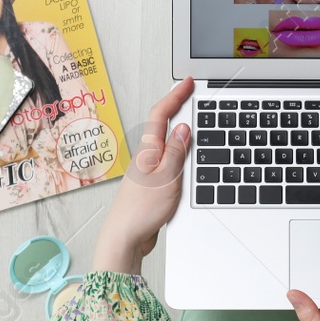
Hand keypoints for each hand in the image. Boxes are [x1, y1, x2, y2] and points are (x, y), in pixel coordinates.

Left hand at [91, 78, 193, 274]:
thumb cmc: (141, 211)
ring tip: (194, 118)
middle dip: (178, 106)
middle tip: (192, 93)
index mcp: (149, 150)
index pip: (162, 114)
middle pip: (163, 124)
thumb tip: (184, 128)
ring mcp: (150, 170)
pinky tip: (187, 156)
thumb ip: (177, 152)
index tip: (187, 82)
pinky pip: (170, 160)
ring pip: (167, 142)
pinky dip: (180, 151)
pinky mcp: (154, 184)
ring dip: (180, 128)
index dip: (175, 95)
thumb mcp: (166, 177)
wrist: (125, 238)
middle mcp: (148, 156)